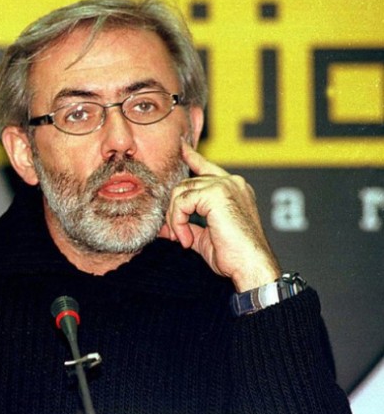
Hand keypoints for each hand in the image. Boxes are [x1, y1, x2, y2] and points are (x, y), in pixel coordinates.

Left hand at [159, 141, 279, 291]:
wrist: (251, 265)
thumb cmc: (234, 256)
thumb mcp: (205, 237)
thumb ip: (187, 226)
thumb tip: (163, 228)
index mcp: (233, 190)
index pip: (207, 168)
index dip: (192, 157)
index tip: (182, 148)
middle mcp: (232, 183)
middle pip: (186, 184)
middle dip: (175, 210)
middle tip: (177, 236)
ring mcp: (226, 185)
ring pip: (181, 192)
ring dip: (176, 219)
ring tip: (184, 239)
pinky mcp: (217, 193)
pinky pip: (182, 202)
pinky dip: (178, 222)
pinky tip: (187, 239)